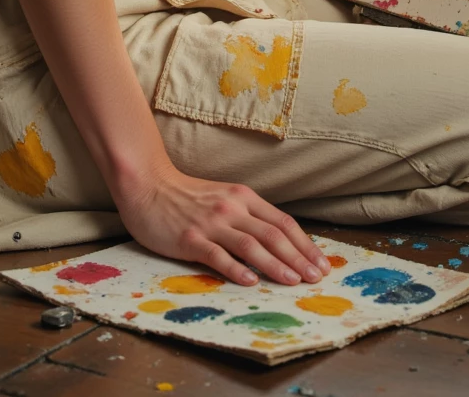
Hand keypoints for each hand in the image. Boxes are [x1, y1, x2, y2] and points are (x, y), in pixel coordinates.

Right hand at [114, 162, 330, 287]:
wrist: (148, 185)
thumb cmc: (187, 196)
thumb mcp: (224, 198)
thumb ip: (248, 215)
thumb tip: (278, 242)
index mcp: (243, 197)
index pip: (282, 222)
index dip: (304, 244)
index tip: (320, 263)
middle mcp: (232, 208)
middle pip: (273, 234)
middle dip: (298, 257)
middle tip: (315, 277)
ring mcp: (211, 223)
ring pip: (251, 245)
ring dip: (275, 265)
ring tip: (293, 281)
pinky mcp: (190, 238)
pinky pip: (217, 255)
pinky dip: (236, 269)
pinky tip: (250, 282)